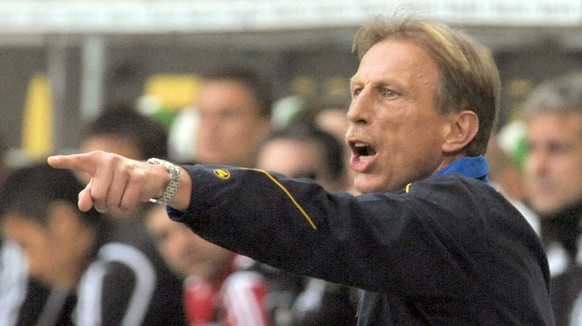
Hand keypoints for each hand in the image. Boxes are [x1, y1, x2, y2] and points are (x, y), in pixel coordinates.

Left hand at [47, 151, 170, 212]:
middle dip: (103, 203)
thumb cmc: (119, 182)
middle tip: (111, 197)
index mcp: (96, 160)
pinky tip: (131, 197)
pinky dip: (126, 207)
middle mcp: (110, 160)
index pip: (78, 161)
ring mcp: (125, 168)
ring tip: (122, 196)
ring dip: (116, 206)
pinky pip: (125, 203)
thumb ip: (87, 196)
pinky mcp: (138, 177)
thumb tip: (84, 207)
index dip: (65, 162)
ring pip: (111, 201)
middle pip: (97, 195)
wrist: (150, 177)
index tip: (51, 161)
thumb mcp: (101, 187)